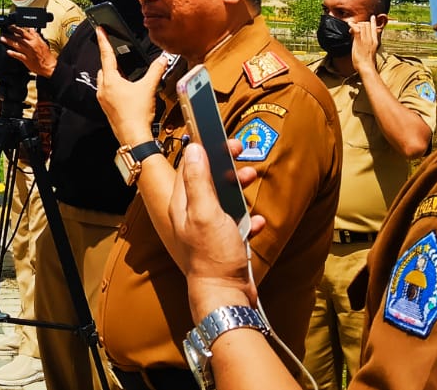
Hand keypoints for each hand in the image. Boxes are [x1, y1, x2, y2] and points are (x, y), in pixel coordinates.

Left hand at [1, 26, 56, 77]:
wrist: (49, 66)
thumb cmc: (46, 56)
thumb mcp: (43, 42)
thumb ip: (36, 35)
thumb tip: (31, 29)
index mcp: (35, 40)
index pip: (24, 32)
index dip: (16, 29)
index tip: (10, 27)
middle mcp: (31, 45)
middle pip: (19, 38)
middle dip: (10, 34)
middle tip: (4, 32)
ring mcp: (28, 52)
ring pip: (17, 45)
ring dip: (9, 42)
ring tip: (3, 39)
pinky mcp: (26, 60)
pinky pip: (19, 56)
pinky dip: (13, 53)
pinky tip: (8, 52)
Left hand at [95, 26, 167, 145]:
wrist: (134, 137)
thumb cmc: (137, 114)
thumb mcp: (149, 88)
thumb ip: (156, 70)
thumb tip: (162, 59)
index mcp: (111, 80)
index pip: (106, 56)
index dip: (103, 41)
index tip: (99, 30)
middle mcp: (103, 89)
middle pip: (104, 69)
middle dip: (110, 62)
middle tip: (119, 57)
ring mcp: (104, 101)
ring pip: (105, 82)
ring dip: (113, 77)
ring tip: (126, 76)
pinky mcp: (107, 110)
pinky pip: (108, 93)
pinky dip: (115, 88)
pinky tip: (127, 93)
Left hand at [169, 140, 266, 321]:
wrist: (225, 296)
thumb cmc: (213, 255)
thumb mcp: (205, 212)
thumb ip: (198, 181)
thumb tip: (193, 149)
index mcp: (182, 205)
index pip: (189, 166)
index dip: (205, 149)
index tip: (223, 140)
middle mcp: (191, 215)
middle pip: (207, 180)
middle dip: (225, 165)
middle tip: (241, 154)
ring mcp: (207, 230)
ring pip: (223, 199)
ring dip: (238, 187)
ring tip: (251, 180)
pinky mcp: (222, 243)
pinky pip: (236, 222)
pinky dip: (247, 217)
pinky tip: (255, 219)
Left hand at [350, 15, 380, 74]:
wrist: (367, 67)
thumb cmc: (367, 62)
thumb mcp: (370, 52)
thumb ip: (368, 44)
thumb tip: (362, 41)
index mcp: (375, 41)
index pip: (375, 28)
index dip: (373, 22)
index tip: (372, 17)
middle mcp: (371, 39)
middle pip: (368, 25)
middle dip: (361, 24)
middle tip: (354, 28)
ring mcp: (366, 40)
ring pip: (363, 26)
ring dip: (356, 25)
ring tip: (351, 28)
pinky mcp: (360, 42)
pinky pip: (356, 30)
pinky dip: (352, 25)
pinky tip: (349, 24)